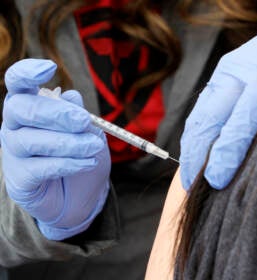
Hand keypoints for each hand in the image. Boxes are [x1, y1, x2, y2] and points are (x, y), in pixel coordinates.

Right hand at [1, 59, 110, 239]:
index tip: (50, 68)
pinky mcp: (20, 180)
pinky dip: (67, 164)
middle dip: (55, 113)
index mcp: (30, 107)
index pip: (17, 83)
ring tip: (93, 146)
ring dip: (67, 142)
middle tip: (84, 121)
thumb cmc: (82, 155)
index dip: (27, 72)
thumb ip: (78, 114)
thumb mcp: (88, 131)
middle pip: (20, 109)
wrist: (81, 194)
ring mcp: (13, 153)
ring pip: (30, 141)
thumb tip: (71, 96)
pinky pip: (39, 168)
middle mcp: (15, 126)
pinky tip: (87, 162)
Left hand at [180, 0, 256, 189]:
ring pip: (250, 105)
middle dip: (206, 153)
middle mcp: (242, 75)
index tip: (189, 179)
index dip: (191, 151)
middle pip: (218, 115)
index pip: (200, 119)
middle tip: (204, 185)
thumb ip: (226, 112)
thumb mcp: (240, 81)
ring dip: (234, 143)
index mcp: (224, 80)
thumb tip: (209, 155)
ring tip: (222, 177)